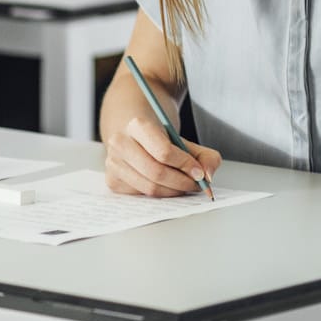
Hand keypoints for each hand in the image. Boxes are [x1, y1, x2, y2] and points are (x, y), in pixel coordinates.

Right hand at [104, 115, 223, 197]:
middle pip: (156, 172)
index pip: (163, 151)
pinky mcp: (112, 180)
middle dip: (182, 182)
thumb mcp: (185, 140)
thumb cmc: (160, 138)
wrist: (134, 135)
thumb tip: (208, 176)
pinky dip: (160, 194)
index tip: (199, 173)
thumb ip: (205, 156)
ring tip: (186, 187)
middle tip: (197, 185)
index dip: (185, 164)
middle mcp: (120, 143)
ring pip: (149, 187)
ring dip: (173, 191)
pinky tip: (168, 187)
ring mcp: (113, 163)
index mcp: (137, 125)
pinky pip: (141, 195)